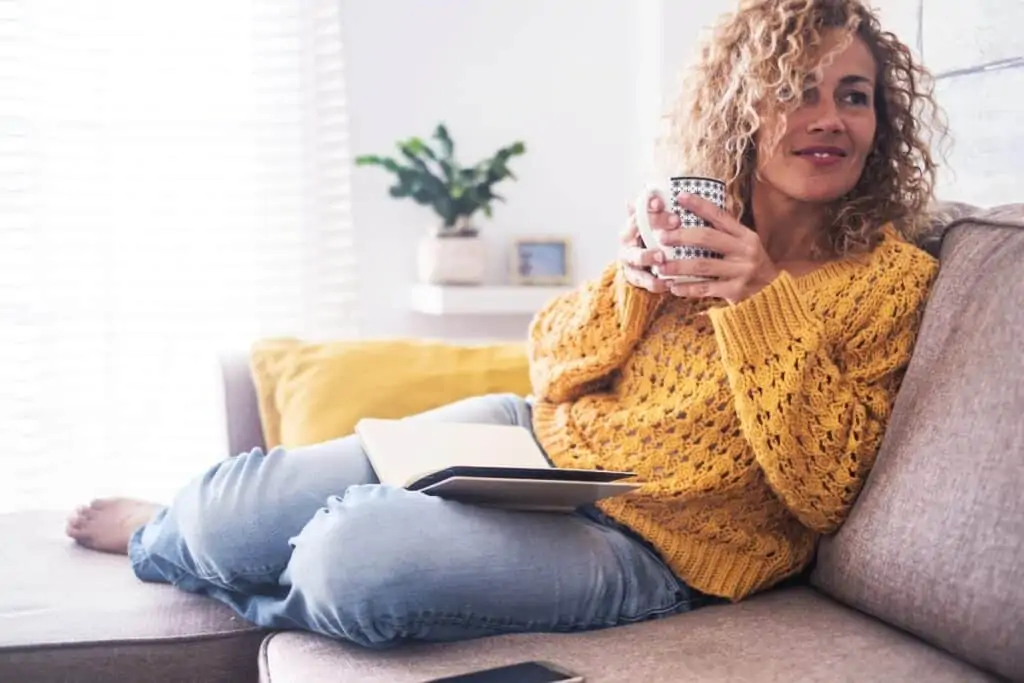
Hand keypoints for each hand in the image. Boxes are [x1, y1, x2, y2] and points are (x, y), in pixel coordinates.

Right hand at [618, 195, 679, 293]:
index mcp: (631, 224)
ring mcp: (629, 260)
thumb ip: (654, 209)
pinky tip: (670, 282)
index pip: (637, 209)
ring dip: (648, 256)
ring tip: (662, 257)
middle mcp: (626, 240)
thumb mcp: (653, 223)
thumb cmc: (651, 239)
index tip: (660, 201)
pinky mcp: (635, 278)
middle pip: (635, 230)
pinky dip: (656, 283)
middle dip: (655, 224)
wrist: (641, 266)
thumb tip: (650, 188)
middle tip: (676, 220)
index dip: (648, 205)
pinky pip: (645, 281)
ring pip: (636, 257)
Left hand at [655, 193, 779, 303]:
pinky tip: (673, 287)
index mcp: (745, 235)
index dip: (699, 205)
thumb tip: (701, 210)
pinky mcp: (736, 291)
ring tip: (660, 266)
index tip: (680, 196)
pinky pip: (706, 289)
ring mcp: (741, 271)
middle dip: (681, 236)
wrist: (774, 293)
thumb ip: (727, 231)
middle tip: (661, 237)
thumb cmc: (753, 265)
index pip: (720, 216)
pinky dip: (688, 288)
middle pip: (708, 238)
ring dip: (678, 266)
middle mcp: (744, 251)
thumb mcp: (746, 244)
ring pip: (703, 265)